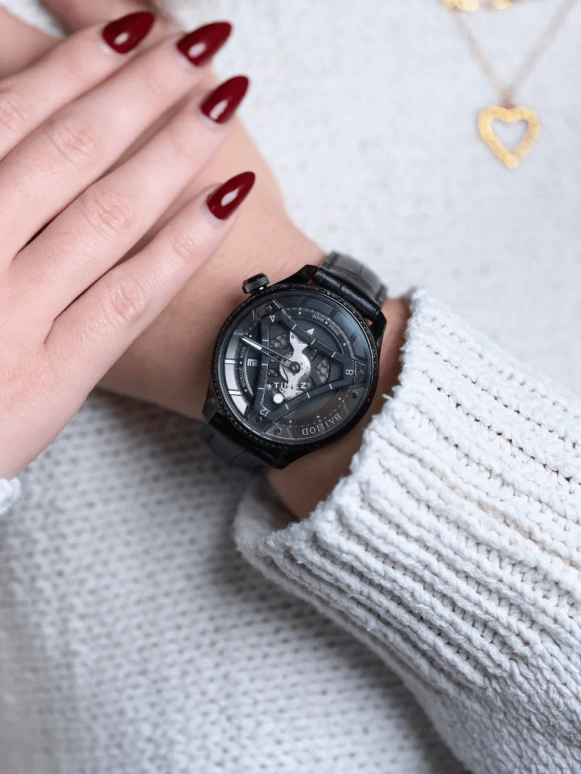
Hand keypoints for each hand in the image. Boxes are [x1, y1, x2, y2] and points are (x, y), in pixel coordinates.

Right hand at [0, 13, 254, 478]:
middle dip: (139, 85)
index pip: (13, 113)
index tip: (132, 26)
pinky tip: (229, 196)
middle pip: (71, 148)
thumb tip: (10, 129)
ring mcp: (18, 313)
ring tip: (224, 92)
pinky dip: (181, 240)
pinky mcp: (58, 373)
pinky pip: (130, 293)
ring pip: (109, 209)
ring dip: (173, 144)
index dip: (75, 61)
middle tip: (197, 42)